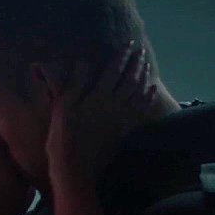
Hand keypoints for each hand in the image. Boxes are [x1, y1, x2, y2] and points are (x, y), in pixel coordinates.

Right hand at [44, 40, 157, 196]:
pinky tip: (151, 91)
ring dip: (143, 78)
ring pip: (137, 93)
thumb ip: (74, 84)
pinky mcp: (123, 131)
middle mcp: (113, 105)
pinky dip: (147, 99)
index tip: (128, 44)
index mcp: (97, 97)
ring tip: (147, 65)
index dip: (121, 57)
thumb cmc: (63, 139)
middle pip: (129, 80)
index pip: (113, 71)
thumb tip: (82, 61)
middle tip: (140, 51)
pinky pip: (140, 111)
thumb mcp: (62, 108)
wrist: (76, 170)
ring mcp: (120, 119)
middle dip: (135, 64)